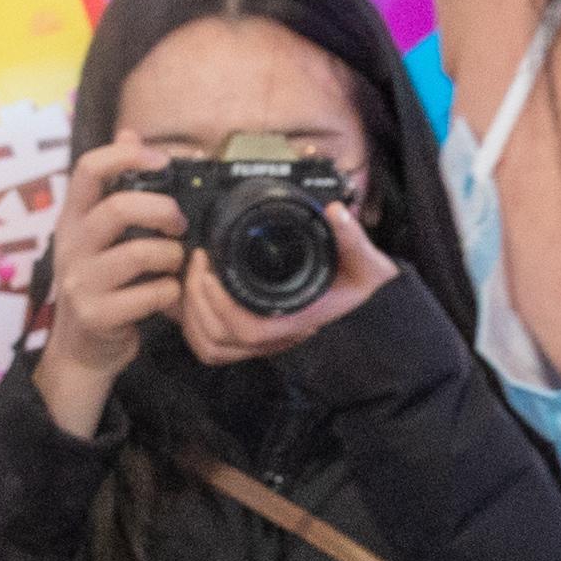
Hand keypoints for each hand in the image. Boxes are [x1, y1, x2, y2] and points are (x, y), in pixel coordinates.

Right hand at [26, 138, 192, 439]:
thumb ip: (113, 187)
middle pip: (118, 208)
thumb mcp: (98, 235)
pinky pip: (151, 293)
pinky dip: (170, 293)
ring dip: (171, 257)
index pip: (87, 169)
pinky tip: (167, 296)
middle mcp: (71, 246)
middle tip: (179, 224)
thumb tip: (129, 133)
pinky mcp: (97, 315)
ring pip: (140, 253)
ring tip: (174, 265)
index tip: (161, 160)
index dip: (125, 155)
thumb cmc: (100, 286)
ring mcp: (81, 282)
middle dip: (162, 210)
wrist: (82, 351)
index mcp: (72, 220)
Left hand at [173, 196, 396, 368]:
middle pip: (218, 340)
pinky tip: (196, 295)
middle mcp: (275, 338)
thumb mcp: (366, 263)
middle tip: (197, 262)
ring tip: (193, 277)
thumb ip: (354, 239)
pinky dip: (195, 325)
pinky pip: (212, 347)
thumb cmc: (362, 288)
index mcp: (294, 321)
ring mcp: (261, 342)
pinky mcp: (252, 338)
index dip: (221, 303)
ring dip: (192, 316)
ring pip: (210, 348)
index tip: (209, 266)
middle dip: (196, 302)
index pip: (248, 328)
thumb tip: (337, 212)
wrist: (368, 311)